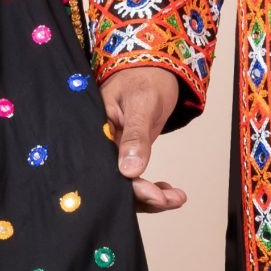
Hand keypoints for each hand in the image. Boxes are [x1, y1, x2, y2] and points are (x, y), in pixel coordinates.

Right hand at [101, 65, 186, 210]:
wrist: (154, 71)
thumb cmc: (144, 79)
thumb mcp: (142, 103)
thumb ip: (135, 136)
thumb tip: (130, 170)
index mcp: (94, 130)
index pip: (104, 167)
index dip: (128, 186)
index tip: (154, 197)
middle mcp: (100, 144)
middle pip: (114, 182)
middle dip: (143, 196)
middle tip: (170, 199)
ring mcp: (113, 151)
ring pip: (126, 185)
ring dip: (151, 197)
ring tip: (177, 197)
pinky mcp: (125, 155)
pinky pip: (134, 178)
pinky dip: (153, 189)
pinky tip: (170, 192)